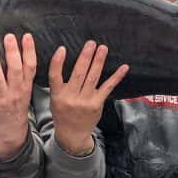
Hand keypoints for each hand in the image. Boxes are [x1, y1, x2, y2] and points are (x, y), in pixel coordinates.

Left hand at [0, 33, 36, 159]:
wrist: (11, 129)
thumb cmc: (17, 105)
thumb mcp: (26, 90)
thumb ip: (24, 73)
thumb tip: (21, 50)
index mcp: (25, 85)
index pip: (30, 66)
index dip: (29, 51)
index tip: (27, 36)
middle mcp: (15, 90)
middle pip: (15, 69)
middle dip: (12, 52)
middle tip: (9, 37)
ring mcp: (2, 98)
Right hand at [49, 41, 128, 155]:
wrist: (72, 134)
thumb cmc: (62, 113)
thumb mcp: (54, 99)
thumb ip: (59, 83)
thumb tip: (62, 59)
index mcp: (57, 95)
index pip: (55, 76)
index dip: (57, 62)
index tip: (62, 48)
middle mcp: (71, 98)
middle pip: (78, 74)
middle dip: (85, 57)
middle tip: (91, 43)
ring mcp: (85, 101)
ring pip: (93, 78)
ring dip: (98, 62)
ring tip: (103, 48)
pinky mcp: (97, 104)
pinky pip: (107, 87)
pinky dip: (116, 77)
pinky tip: (123, 67)